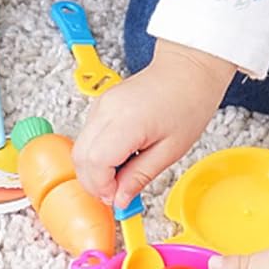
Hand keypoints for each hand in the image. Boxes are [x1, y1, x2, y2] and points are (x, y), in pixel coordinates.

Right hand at [72, 39, 235, 208]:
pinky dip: (97, 156)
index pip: (95, 163)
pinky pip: (87, 138)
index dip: (102, 187)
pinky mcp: (100, 106)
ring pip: (80, 149)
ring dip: (94, 170)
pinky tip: (118, 159)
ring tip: (121, 175)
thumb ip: (140, 177)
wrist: (188, 69)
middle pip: (80, 157)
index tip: (117, 197)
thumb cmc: (188, 102)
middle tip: (117, 192)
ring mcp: (100, 106)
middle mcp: (107, 111)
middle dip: (94, 182)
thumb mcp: (170, 151)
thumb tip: (121, 199)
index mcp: (127, 121)